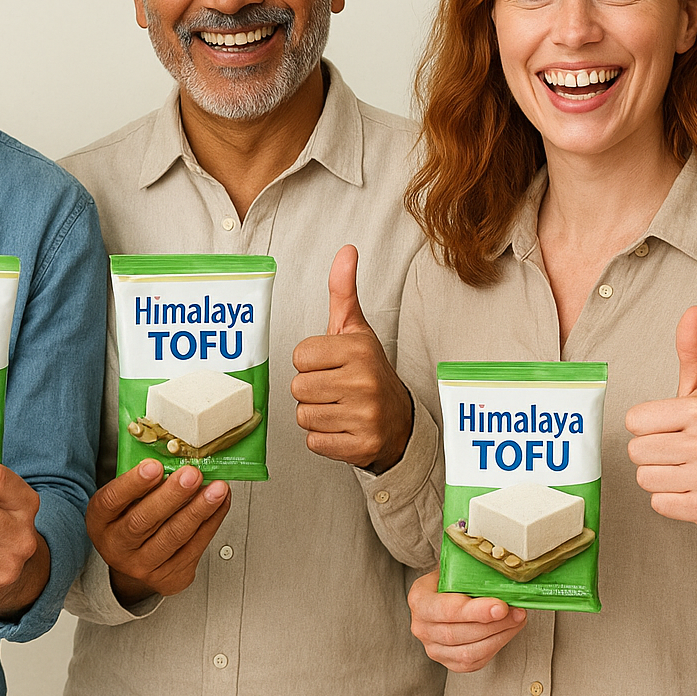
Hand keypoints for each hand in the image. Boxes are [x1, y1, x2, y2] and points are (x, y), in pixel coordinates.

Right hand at [85, 458, 228, 605]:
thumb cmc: (130, 519)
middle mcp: (116, 547)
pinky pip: (193, 549)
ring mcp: (142, 566)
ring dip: (199, 510)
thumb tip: (174, 455)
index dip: (133, 483)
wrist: (134, 560)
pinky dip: (211, 523)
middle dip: (172, 495)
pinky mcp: (169, 577)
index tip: (155, 465)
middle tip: (192, 474)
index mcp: (100, 521)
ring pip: (173, 537)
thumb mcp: (123, 499)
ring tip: (217, 488)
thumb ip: (142, 480)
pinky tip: (220, 504)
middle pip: (143, 521)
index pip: (112, 501)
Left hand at [291, 245, 411, 471]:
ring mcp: (365, 416)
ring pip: (304, 416)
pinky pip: (314, 442)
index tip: (331, 364)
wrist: (399, 421)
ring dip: (316, 414)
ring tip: (340, 407)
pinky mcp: (362, 445)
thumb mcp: (355, 329)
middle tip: (335, 388)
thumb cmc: (367, 371)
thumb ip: (343, 291)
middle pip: (298, 388)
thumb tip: (346, 250)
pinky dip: (324, 439)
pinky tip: (343, 428)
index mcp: (358, 349)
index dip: (310, 362)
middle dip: (311, 390)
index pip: (299, 357)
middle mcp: (364, 381)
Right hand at [407, 570, 525, 671]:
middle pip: (458, 633)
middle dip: (494, 624)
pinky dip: (495, 647)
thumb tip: (503, 575)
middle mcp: (421, 627)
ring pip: (468, 652)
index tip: (501, 607)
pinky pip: (475, 662)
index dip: (476, 611)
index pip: (447, 610)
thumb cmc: (450, 582)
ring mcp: (433, 648)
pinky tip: (506, 632)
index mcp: (419, 599)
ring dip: (499, 637)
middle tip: (517, 613)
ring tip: (516, 621)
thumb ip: (471, 573)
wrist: (442, 597)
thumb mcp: (454, 569)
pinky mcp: (449, 662)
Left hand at [625, 306, 696, 527]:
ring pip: (644, 478)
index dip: (649, 425)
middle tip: (680, 450)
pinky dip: (670, 499)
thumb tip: (693, 310)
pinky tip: (692, 489)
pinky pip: (657, 503)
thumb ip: (692, 350)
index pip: (633, 421)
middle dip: (653, 452)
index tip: (673, 426)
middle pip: (636, 451)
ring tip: (686, 469)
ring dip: (660, 476)